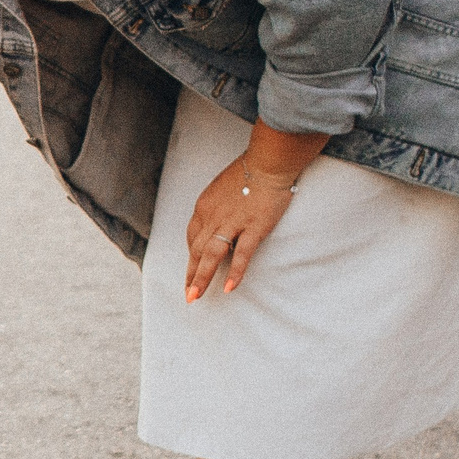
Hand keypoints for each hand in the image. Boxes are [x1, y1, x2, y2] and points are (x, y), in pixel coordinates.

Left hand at [183, 150, 299, 300]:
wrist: (269, 161)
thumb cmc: (249, 171)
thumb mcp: (222, 188)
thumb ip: (217, 207)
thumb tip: (218, 223)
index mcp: (204, 206)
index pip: (192, 236)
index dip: (191, 255)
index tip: (193, 268)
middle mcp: (213, 216)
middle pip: (196, 249)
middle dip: (191, 273)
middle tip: (189, 293)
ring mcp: (233, 223)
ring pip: (211, 255)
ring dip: (201, 278)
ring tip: (195, 296)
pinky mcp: (253, 227)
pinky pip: (241, 254)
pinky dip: (234, 273)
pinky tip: (229, 288)